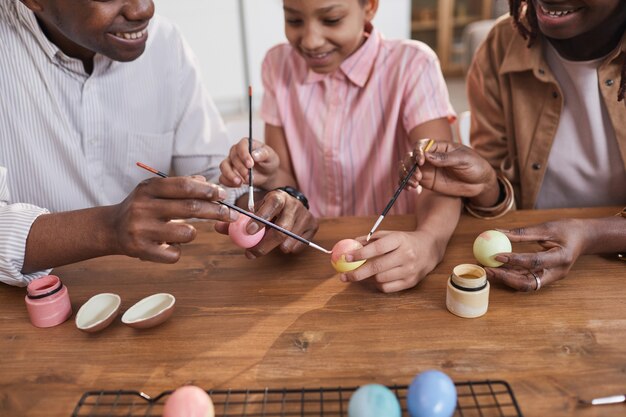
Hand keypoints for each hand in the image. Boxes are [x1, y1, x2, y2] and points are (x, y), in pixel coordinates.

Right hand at [111, 176, 236, 262]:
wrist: (110, 229)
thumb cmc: (141, 207)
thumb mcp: (154, 190)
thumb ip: (180, 185)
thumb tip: (206, 182)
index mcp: (148, 188)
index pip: (184, 186)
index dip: (208, 190)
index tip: (223, 195)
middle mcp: (143, 207)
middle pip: (190, 208)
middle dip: (216, 211)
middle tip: (231, 214)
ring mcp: (141, 230)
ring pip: (187, 233)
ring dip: (192, 233)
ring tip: (182, 231)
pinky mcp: (141, 251)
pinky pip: (175, 254)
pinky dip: (177, 250)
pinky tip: (167, 244)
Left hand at [214, 189, 318, 257]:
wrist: (291, 205)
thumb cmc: (268, 210)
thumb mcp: (255, 211)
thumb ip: (238, 220)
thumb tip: (218, 227)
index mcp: (278, 197)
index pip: (271, 205)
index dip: (260, 218)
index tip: (249, 231)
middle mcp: (294, 204)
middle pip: (282, 228)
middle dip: (265, 244)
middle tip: (251, 253)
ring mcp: (306, 215)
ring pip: (291, 239)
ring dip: (276, 248)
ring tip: (266, 246)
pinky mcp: (313, 226)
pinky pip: (300, 244)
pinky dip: (289, 249)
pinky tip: (282, 245)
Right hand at [219, 138, 278, 187]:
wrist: (267, 174)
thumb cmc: (268, 162)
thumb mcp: (271, 157)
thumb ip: (263, 154)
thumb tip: (254, 155)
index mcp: (246, 144)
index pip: (241, 146)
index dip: (244, 155)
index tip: (250, 164)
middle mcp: (236, 151)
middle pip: (232, 157)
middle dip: (240, 168)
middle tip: (248, 176)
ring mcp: (230, 162)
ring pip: (223, 166)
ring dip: (230, 175)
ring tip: (240, 182)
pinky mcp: (228, 173)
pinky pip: (222, 177)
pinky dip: (228, 182)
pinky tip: (237, 185)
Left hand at [339, 230, 440, 292]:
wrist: (429, 248)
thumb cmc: (404, 241)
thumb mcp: (390, 235)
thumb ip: (370, 239)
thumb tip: (350, 244)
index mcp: (400, 240)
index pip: (377, 248)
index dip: (360, 254)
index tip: (346, 257)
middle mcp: (407, 255)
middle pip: (377, 267)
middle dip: (357, 273)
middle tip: (344, 276)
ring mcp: (410, 270)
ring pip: (380, 279)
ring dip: (367, 278)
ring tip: (361, 274)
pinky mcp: (411, 282)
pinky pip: (387, 288)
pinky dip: (377, 284)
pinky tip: (374, 279)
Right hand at [401, 141, 497, 203]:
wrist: (480, 183)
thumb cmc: (475, 165)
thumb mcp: (463, 160)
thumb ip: (445, 158)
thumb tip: (427, 156)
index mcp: (438, 147)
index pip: (421, 145)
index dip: (417, 152)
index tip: (421, 162)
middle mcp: (429, 157)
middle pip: (410, 156)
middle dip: (409, 166)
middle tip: (417, 177)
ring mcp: (427, 169)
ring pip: (407, 168)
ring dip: (405, 175)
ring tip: (413, 185)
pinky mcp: (426, 181)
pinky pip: (411, 180)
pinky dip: (405, 183)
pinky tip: (408, 188)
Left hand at [486, 219, 587, 290]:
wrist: (584, 239)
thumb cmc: (567, 230)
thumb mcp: (547, 227)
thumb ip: (523, 232)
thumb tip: (498, 232)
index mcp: (562, 258)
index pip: (535, 262)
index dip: (514, 260)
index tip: (496, 255)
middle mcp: (557, 272)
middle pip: (528, 283)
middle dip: (506, 278)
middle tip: (487, 269)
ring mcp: (552, 277)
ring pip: (525, 284)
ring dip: (505, 278)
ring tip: (488, 269)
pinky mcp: (546, 277)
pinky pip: (526, 279)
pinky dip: (511, 275)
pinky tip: (497, 268)